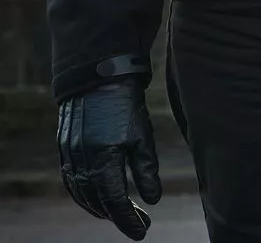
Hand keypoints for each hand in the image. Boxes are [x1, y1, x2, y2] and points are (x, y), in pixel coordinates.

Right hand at [57, 77, 161, 239]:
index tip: (142, 232)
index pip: (116, 202)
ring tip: (120, 213)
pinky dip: (84, 193)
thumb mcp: (142, 135)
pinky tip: (97, 195)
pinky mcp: (65, 148)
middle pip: (98, 202)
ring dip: (99, 207)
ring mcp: (70, 156)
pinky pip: (72, 180)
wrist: (99, 76)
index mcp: (104, 160)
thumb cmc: (126, 104)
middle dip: (118, 216)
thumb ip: (146, 169)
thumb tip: (152, 200)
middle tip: (139, 222)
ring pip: (82, 194)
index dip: (128, 220)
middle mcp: (83, 162)